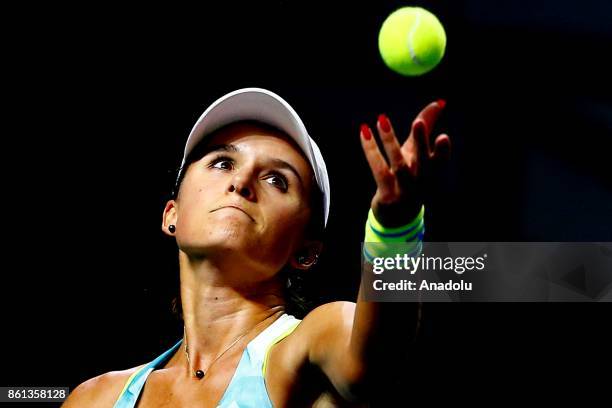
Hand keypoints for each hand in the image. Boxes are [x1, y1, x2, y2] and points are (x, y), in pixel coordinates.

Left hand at [359, 100, 450, 226]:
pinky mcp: (387, 195)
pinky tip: (364, 132)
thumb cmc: (411, 176)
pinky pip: (378, 169)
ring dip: (390, 142)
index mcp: (432, 172)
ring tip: (382, 119)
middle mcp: (421, 182)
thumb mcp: (418, 152)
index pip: (440, 161)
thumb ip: (428, 125)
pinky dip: (371, 150)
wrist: (398, 216)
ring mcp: (404, 191)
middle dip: (421, 142)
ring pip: (398, 165)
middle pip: (423, 163)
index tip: (443, 137)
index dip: (443, 151)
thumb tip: (439, 101)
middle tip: (418, 122)